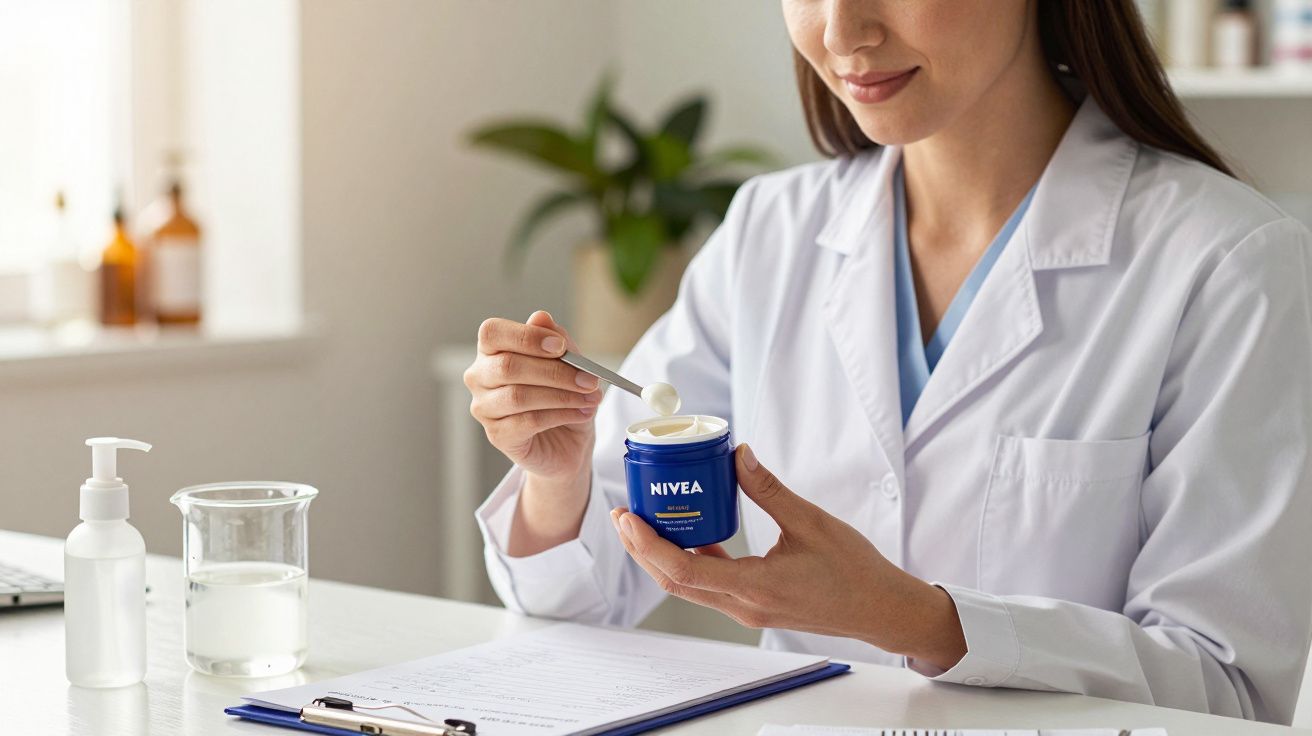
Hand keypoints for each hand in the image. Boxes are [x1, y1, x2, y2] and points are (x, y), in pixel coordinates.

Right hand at [465, 310, 602, 481]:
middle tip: (589, 379)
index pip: (492, 333)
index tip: (560, 346)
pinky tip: (582, 413)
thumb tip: (540, 317)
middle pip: (508, 366)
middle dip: (555, 372)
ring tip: (591, 398)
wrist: (568, 440)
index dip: (526, 337)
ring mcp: (484, 408)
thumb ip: (555, 340)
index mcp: (492, 351)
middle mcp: (480, 377)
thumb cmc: (562, 394)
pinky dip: (561, 415)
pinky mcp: (497, 435)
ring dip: (563, 395)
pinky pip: (528, 422)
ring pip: (519, 396)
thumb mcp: (568, 363)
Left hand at [611, 444, 967, 670]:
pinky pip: (711, 585)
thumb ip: (769, 489)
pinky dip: (691, 560)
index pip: (685, 570)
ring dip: (662, 556)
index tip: (628, 519)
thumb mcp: (811, 522)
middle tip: (624, 515)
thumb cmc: (855, 571)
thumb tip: (739, 454)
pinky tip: (690, 533)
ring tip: (644, 523)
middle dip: (642, 549)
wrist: (881, 609)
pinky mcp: (755, 606)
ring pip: (689, 585)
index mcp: (756, 586)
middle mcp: (744, 605)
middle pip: (675, 581)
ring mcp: (748, 610)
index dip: (648, 545)